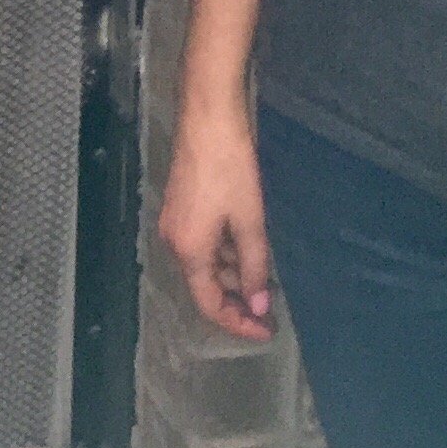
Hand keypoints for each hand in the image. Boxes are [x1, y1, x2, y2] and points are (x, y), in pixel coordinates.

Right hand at [158, 108, 275, 339]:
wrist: (208, 118)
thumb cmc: (229, 168)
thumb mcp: (249, 220)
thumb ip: (254, 266)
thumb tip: (257, 305)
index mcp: (189, 250)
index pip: (210, 303)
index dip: (237, 322)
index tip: (265, 330)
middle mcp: (175, 241)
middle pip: (205, 284)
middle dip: (238, 297)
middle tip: (271, 307)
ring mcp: (176, 222)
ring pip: (206, 262)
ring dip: (234, 273)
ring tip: (266, 276)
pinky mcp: (182, 205)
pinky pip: (204, 242)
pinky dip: (226, 251)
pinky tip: (249, 246)